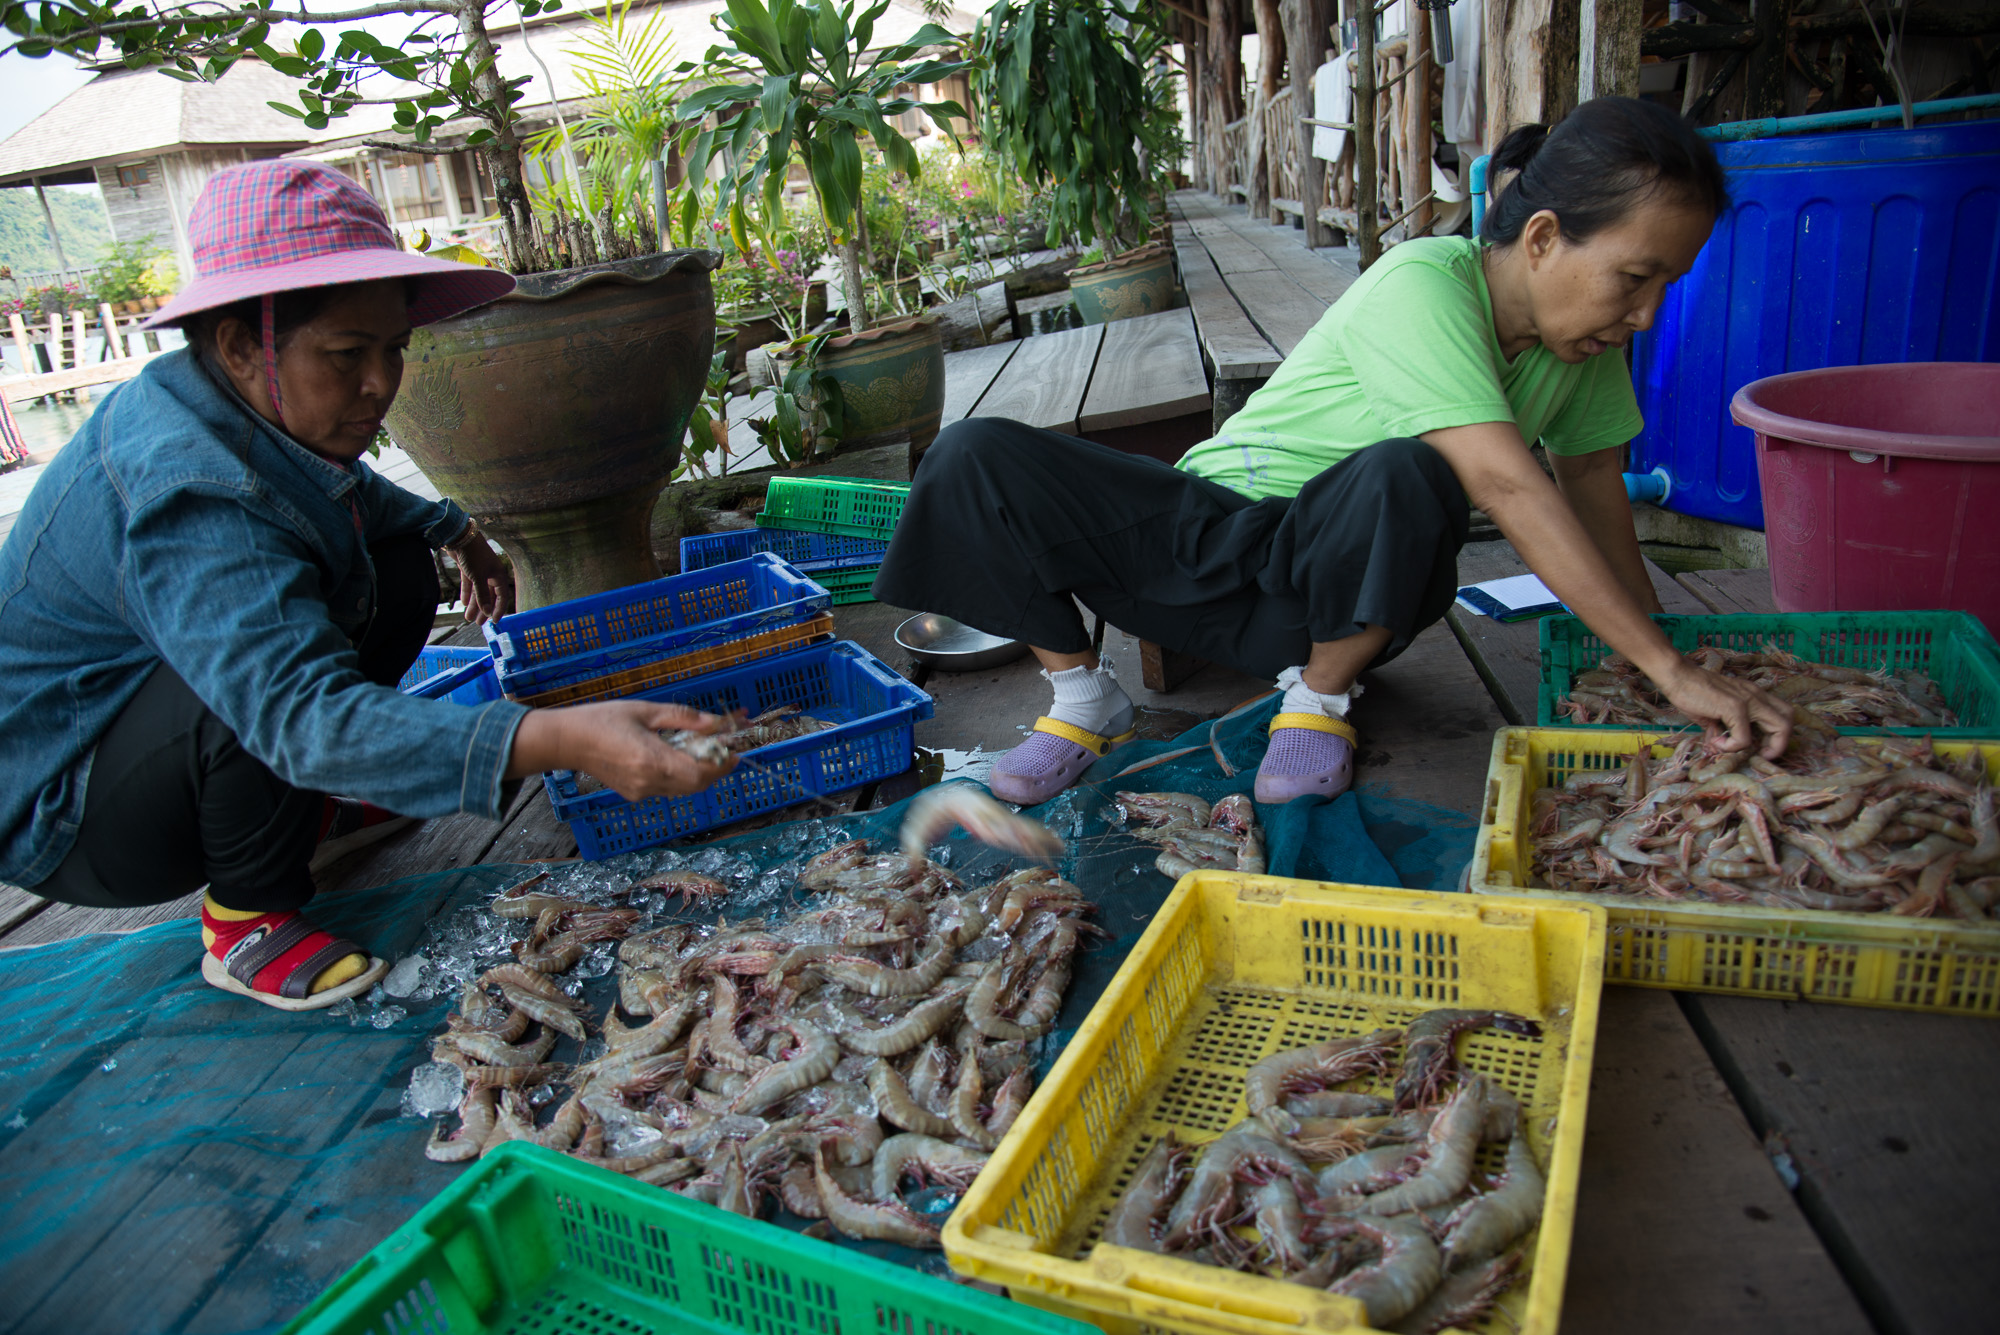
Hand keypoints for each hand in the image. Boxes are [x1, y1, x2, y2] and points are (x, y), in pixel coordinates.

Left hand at [451, 531, 513, 624]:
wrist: (460, 537)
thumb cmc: (474, 555)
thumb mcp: (478, 578)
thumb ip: (482, 596)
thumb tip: (487, 613)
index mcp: (498, 576)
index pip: (502, 597)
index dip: (498, 609)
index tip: (493, 622)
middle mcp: (490, 574)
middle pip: (488, 596)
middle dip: (483, 610)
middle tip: (478, 623)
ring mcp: (479, 572)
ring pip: (477, 592)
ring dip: (473, 605)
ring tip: (467, 618)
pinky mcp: (468, 569)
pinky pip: (469, 585)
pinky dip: (467, 594)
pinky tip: (463, 603)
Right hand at [506, 700, 737, 797]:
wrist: (567, 741)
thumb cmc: (602, 720)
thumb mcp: (646, 711)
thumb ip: (683, 718)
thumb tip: (715, 723)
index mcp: (652, 760)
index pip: (701, 772)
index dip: (723, 764)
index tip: (734, 751)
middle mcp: (649, 782)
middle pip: (697, 785)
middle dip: (715, 769)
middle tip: (724, 750)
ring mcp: (641, 792)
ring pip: (684, 789)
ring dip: (699, 773)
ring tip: (701, 750)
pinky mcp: (634, 795)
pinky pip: (668, 789)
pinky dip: (680, 776)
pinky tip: (675, 756)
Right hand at [1655, 659, 1792, 759]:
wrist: (1678, 676)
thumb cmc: (1693, 692)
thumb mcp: (1715, 713)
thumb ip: (1724, 728)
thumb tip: (1721, 745)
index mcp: (1754, 695)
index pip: (1782, 714)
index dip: (1777, 735)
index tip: (1759, 748)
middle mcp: (1757, 696)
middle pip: (1789, 720)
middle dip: (1780, 743)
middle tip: (1761, 754)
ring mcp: (1748, 700)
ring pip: (1781, 727)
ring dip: (1769, 746)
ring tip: (1745, 751)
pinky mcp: (1735, 707)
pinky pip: (1744, 737)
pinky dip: (1732, 746)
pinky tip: (1715, 742)